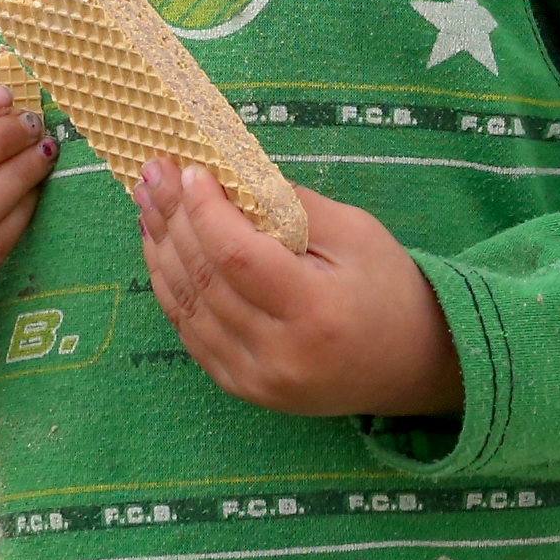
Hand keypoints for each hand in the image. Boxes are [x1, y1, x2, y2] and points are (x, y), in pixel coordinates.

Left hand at [135, 163, 461, 419]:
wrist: (413, 364)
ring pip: (188, 307)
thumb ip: (291, 206)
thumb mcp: (356, 232)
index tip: (189, 170)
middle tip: (152, 173)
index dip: (205, 211)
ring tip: (147, 203)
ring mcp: (257, 379)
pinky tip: (161, 250)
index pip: (237, 257)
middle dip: (172, 219)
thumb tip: (228, 177)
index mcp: (315, 311)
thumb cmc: (388, 287)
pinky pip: (191, 334)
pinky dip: (170, 288)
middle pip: (205, 279)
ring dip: (160, 251)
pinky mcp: (244, 388)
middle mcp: (280, 354)